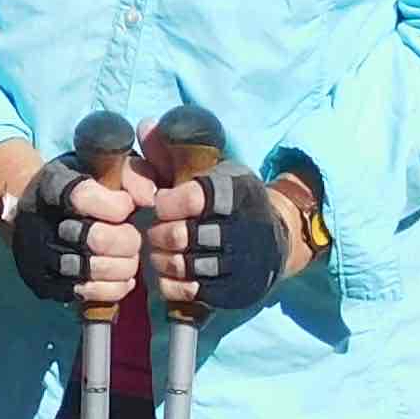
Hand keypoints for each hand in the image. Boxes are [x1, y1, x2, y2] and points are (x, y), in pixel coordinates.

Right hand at [5, 155, 147, 310]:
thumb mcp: (106, 167)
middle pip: (95, 239)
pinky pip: (90, 294)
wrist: (40, 213)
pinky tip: (122, 275)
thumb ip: (133, 175)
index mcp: (52, 186)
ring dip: (124, 265)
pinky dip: (115, 287)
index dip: (116, 206)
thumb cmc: (84, 188)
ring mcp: (39, 257)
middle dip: (127, 239)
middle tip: (132, 235)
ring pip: (95, 270)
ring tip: (128, 256)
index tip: (128, 206)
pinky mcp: (45, 285)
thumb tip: (148, 199)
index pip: (84, 198)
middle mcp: (39, 222)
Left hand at [143, 162, 300, 317]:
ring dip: (161, 258)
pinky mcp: (234, 291)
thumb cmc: (233, 201)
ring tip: (161, 250)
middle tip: (156, 230)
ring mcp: (240, 264)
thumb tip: (143, 127)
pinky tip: (171, 271)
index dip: (166, 203)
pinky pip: (186, 291)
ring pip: (180, 265)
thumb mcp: (215, 171)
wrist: (277, 240)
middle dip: (158, 233)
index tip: (161, 204)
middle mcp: (243, 229)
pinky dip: (169, 281)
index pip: (191, 199)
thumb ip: (175, 154)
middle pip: (179, 236)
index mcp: (237, 193)